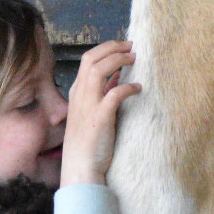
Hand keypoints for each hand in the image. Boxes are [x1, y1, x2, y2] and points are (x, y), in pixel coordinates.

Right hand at [60, 40, 140, 185]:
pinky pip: (115, 93)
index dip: (106, 49)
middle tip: (131, 46)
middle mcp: (80, 95)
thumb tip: (116, 77)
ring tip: (134, 58)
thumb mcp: (91, 114)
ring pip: (99, 70)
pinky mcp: (100, 117)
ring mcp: (88, 105)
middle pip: (92, 59)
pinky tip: (138, 88)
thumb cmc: (87, 143)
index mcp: (76, 93)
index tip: (122, 47)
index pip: (87, 60)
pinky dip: (128, 87)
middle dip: (112, 48)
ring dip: (118, 60)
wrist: (80, 167)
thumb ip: (102, 94)